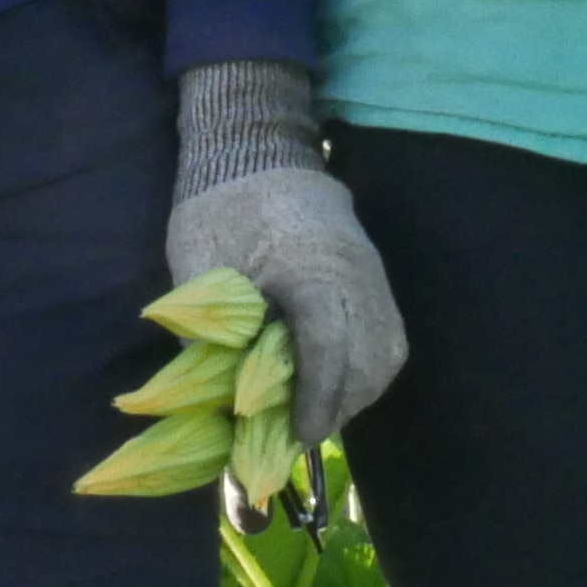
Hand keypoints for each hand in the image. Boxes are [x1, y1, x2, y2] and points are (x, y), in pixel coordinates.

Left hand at [167, 63, 408, 446]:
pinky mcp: (373, 273)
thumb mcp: (200, 267)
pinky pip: (386, 335)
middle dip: (335, 405)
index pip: (327, 343)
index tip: (292, 436)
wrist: (252, 150)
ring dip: (353, 392)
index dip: (313, 398)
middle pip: (367, 356)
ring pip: (385, 351)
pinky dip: (363, 370)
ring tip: (310, 414)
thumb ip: (213, 330)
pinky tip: (330, 385)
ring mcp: (370, 269)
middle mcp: (353, 267)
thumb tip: (220, 399)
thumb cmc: (218, 208)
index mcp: (307, 262)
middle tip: (293, 436)